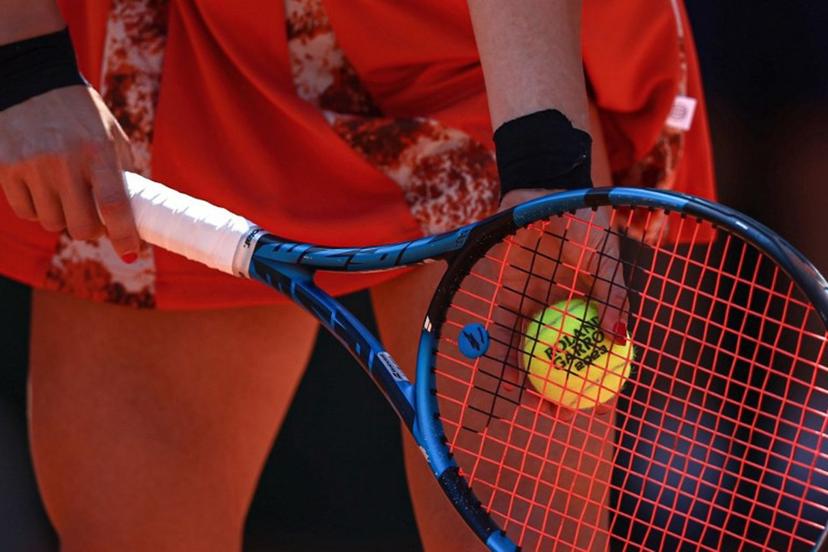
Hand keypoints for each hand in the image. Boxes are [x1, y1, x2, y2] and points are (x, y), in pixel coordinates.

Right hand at [0, 85, 139, 260]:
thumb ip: (124, 172)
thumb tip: (139, 216)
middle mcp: (64, 160)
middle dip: (91, 230)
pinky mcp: (5, 167)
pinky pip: (26, 211)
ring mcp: (31, 165)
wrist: (30, 80)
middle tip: (95, 220)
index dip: (124, 236)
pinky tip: (42, 187)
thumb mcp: (111, 134)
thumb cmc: (81, 112)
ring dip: (63, 217)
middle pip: (81, 226)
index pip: (114, 206)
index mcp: (98, 151)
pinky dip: (37, 208)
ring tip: (66, 194)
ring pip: (52, 223)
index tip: (132, 253)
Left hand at [485, 188, 628, 416]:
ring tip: (534, 407)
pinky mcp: (506, 299)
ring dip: (529, 383)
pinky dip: (504, 357)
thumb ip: (614, 295)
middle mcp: (558, 312)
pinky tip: (506, 380)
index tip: (600, 403)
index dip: (597, 379)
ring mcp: (531, 307)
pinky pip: (505, 334)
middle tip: (563, 417)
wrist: (543, 190)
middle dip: (560, 392)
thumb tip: (621, 340)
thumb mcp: (607, 259)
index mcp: (586, 306)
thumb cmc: (581, 221)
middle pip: (559, 361)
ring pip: (531, 355)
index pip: (592, 351)